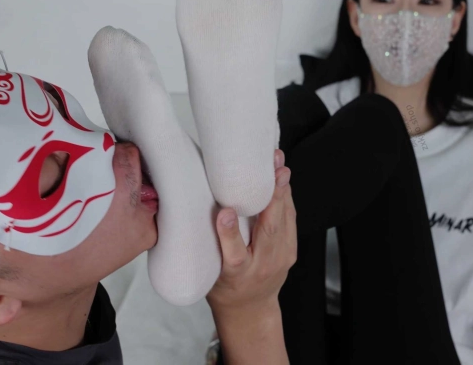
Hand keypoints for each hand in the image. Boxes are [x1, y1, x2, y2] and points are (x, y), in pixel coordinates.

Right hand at [207, 149, 295, 315]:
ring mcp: (280, 258)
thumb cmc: (223, 286)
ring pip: (284, 221)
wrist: (250, 309)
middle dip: (273, 197)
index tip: (225, 212)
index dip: (228, 233)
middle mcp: (261, 266)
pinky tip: (282, 178)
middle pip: (269, 231)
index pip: (232, 255)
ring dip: (283, 190)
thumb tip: (181, 209)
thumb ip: (203, 244)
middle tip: (275, 168)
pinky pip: (290, 219)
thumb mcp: (208, 270)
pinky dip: (286, 197)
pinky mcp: (291, 250)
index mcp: (235, 275)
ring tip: (279, 163)